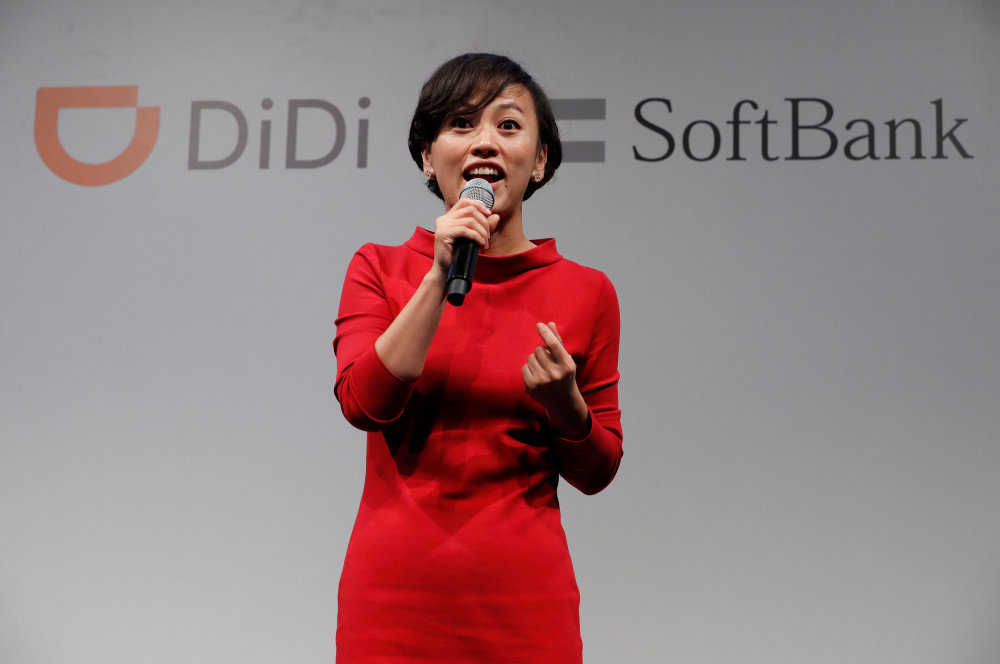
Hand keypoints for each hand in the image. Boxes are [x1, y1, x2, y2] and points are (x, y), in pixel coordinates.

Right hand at [430, 198, 499, 280]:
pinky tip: (481, 243)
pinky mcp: (443, 234)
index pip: (464, 201)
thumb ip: (484, 227)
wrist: (445, 271)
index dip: (478, 204)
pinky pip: (465, 230)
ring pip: (470, 220)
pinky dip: (476, 236)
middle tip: (488, 236)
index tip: (489, 214)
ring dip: (482, 231)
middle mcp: (444, 219)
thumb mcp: (474, 238)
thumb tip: (496, 216)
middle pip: (470, 210)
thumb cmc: (458, 255)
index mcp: (448, 217)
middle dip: (484, 222)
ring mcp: (442, 225)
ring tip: (485, 242)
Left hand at [522, 322, 589, 438]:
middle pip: (539, 350)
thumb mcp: (565, 359)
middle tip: (548, 361)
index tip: (539, 325)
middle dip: (542, 352)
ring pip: (530, 357)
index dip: (546, 333)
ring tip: (543, 369)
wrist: (562, 401)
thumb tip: (549, 323)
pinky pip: (524, 367)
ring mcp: (542, 382)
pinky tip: (538, 376)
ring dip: (535, 360)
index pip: (554, 345)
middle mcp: (555, 374)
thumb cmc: (564, 375)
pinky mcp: (531, 387)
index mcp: (566, 366)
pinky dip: (529, 368)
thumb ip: (557, 341)